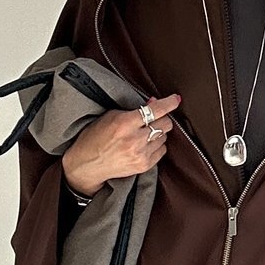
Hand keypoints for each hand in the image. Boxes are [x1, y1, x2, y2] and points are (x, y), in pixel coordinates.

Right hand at [61, 92, 180, 195]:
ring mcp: (141, 155)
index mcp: (125, 124)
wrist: (87, 164)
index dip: (168, 103)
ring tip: (143, 133)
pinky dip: (157, 145)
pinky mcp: (144, 166)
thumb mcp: (111, 116)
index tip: (176, 99)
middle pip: (165, 124)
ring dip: (157, 132)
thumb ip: (134, 109)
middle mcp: (135, 140)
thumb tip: (154, 103)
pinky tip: (144, 145)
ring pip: (164, 137)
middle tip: (153, 118)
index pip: (154, 111)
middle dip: (161, 118)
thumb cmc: (96, 137)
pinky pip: (162, 150)